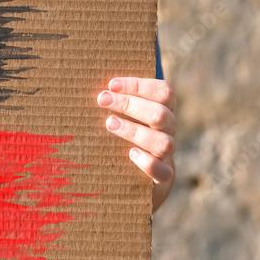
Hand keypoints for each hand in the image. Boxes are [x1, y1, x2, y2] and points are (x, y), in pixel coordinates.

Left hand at [97, 77, 175, 211]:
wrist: (141, 174)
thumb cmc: (125, 133)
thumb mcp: (125, 113)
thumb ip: (116, 99)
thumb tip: (90, 83)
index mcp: (164, 110)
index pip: (164, 92)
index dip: (139, 85)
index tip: (111, 85)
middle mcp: (169, 130)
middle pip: (161, 114)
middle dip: (130, 104)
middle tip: (102, 99)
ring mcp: (167, 154)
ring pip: (163, 142)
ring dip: (134, 131)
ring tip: (109, 124)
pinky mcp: (162, 176)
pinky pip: (163, 172)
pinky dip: (147, 163)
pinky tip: (130, 154)